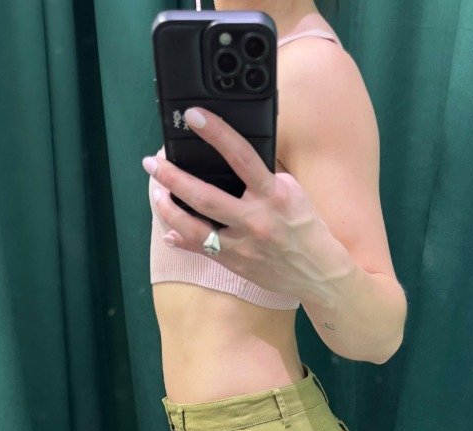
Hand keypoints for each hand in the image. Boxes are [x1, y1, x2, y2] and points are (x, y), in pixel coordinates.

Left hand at [142, 107, 327, 298]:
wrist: (320, 273)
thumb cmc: (306, 228)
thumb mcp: (293, 193)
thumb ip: (264, 178)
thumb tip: (234, 161)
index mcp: (274, 195)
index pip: (241, 156)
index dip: (216, 133)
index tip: (194, 116)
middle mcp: (255, 220)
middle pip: (205, 196)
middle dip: (173, 178)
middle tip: (152, 163)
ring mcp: (243, 245)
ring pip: (195, 228)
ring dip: (169, 209)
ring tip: (156, 194)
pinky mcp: (236, 264)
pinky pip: (202, 250)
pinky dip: (182, 239)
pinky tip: (169, 230)